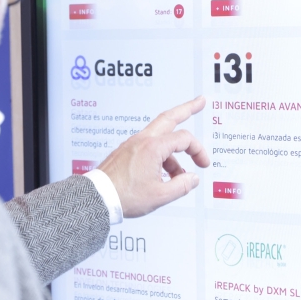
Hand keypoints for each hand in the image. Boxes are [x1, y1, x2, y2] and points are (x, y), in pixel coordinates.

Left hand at [97, 96, 209, 217]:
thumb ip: (181, 185)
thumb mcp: (160, 195)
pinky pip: (148, 146)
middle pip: (169, 117)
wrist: (97, 197)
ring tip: (178, 173)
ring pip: (159, 136)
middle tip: (199, 102)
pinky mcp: (126, 151)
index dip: (198, 150)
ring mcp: (132, 144)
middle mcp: (142, 140)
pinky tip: (161, 173)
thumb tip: (192, 178)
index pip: (184, 139)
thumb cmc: (124, 196)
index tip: (202, 164)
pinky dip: (159, 155)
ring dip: (173, 150)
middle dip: (187, 109)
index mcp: (153, 148)